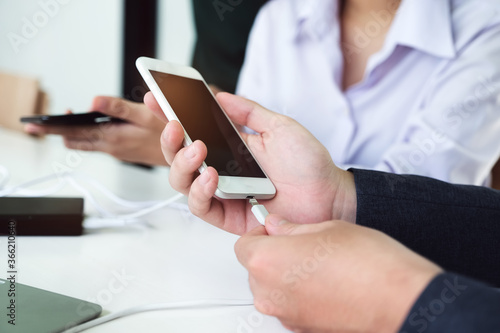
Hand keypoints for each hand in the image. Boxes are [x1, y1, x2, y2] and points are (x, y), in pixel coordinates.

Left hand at [24, 96, 166, 165]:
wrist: (183, 155)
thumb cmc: (166, 133)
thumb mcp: (144, 115)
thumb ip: (117, 107)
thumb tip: (93, 102)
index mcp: (112, 138)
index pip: (74, 134)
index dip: (54, 128)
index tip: (38, 124)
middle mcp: (110, 147)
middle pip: (74, 141)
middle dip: (55, 133)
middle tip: (36, 126)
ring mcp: (115, 150)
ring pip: (84, 144)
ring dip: (69, 135)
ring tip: (57, 125)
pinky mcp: (121, 150)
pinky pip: (96, 144)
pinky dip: (85, 136)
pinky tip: (85, 127)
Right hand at [145, 92, 356, 234]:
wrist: (329, 195)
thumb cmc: (308, 163)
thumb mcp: (278, 127)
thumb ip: (248, 112)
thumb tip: (221, 96)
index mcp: (230, 146)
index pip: (193, 129)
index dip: (171, 115)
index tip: (155, 98)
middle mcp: (221, 168)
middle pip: (179, 157)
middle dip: (169, 140)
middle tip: (174, 125)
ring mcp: (223, 192)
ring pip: (182, 181)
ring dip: (182, 163)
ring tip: (196, 149)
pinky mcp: (228, 215)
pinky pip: (201, 206)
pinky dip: (200, 190)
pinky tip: (212, 176)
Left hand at [235, 216, 442, 331]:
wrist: (398, 300)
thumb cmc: (368, 264)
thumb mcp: (326, 228)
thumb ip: (291, 228)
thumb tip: (277, 226)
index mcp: (267, 262)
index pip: (243, 245)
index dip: (260, 234)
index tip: (276, 231)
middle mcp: (270, 293)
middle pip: (255, 269)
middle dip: (272, 254)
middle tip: (300, 244)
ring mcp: (285, 315)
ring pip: (271, 288)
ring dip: (284, 275)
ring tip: (317, 264)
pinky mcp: (301, 328)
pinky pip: (288, 305)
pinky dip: (298, 294)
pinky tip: (325, 283)